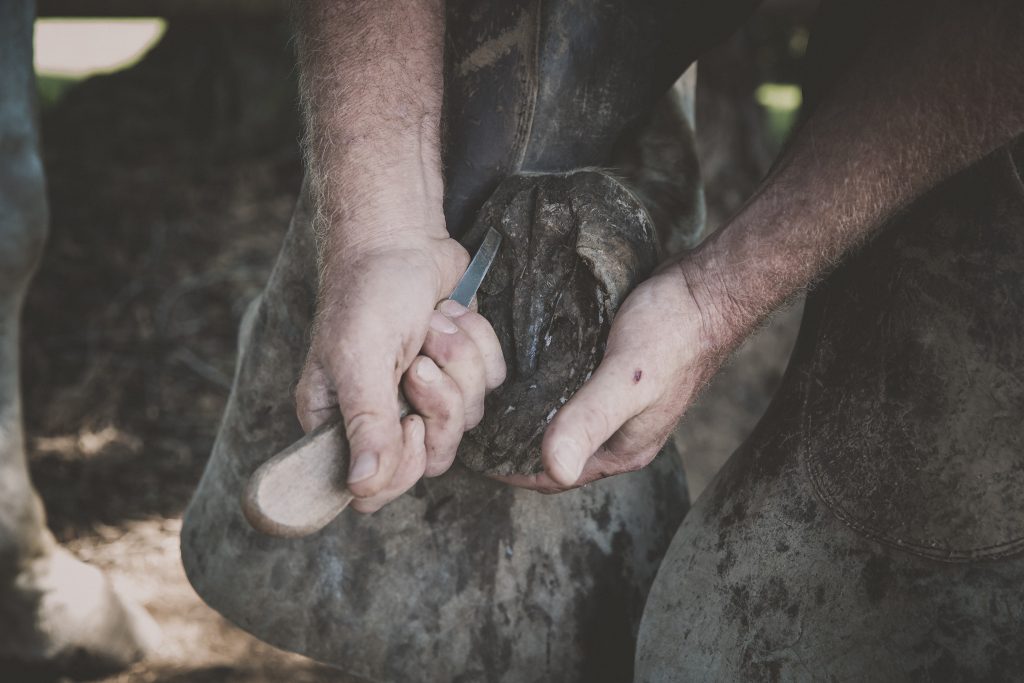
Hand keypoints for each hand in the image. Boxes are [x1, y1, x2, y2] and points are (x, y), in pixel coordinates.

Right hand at [295, 231, 503, 512]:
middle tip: (421, 360)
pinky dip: (478, 344)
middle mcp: (381, 417)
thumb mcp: (359, 359)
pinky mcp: (460, 370)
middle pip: (434, 456)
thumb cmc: (368, 292)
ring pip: (468, 418)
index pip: (377, 488)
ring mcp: (425, 395)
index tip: (412, 423)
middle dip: (441, 402)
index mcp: (339, 422)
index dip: (406, 464)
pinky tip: (450, 314)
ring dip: (459, 363)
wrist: (402, 236)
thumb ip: (365, 425)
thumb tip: (360, 490)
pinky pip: (491, 383)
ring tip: (432, 325)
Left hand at [497, 259, 741, 491]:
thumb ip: (589, 421)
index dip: (513, 472)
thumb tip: (553, 470)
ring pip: (564, 419)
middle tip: (472, 421)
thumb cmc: (672, 333)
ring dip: (529, 414)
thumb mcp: (625, 379)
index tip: (473, 455)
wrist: (708, 289)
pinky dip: (546, 387)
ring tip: (489, 397)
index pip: (555, 477)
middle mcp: (622, 433)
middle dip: (516, 444)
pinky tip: (523, 369)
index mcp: (623, 450)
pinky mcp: (617, 373)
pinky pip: (572, 390)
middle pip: (558, 450)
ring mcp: (622, 403)